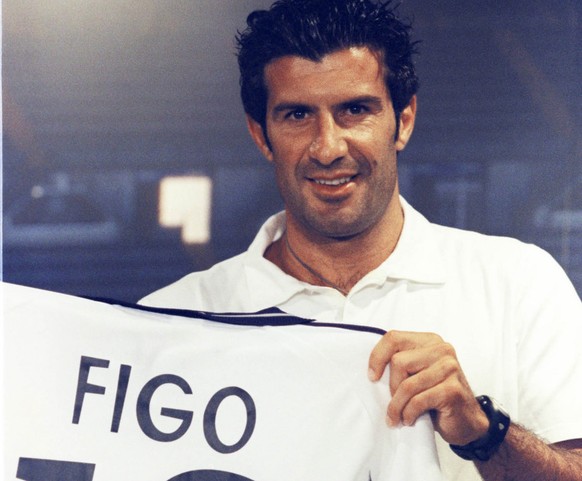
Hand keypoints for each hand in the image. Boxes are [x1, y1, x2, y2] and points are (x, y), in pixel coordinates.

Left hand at [368, 330, 488, 445]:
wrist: (467, 421)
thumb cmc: (436, 396)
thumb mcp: (417, 374)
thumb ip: (401, 365)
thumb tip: (372, 372)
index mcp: (429, 341)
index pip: (393, 338)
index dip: (377, 357)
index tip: (372, 377)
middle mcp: (441, 349)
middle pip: (398, 362)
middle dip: (391, 387)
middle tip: (394, 403)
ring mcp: (450, 368)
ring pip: (407, 384)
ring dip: (397, 406)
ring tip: (397, 417)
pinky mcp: (452, 389)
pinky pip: (418, 401)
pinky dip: (408, 413)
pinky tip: (409, 420)